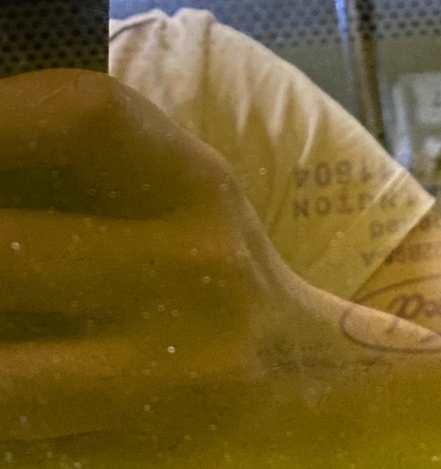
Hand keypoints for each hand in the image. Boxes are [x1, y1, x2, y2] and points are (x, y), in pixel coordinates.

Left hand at [0, 68, 296, 460]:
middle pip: (8, 245)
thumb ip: (86, 166)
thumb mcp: (179, 192)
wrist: (301, 378)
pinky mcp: (146, 452)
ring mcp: (172, 373)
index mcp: (196, 183)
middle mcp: (195, 269)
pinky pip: (20, 432)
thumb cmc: (209, 263)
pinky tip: (1, 368)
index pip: (82, 116)